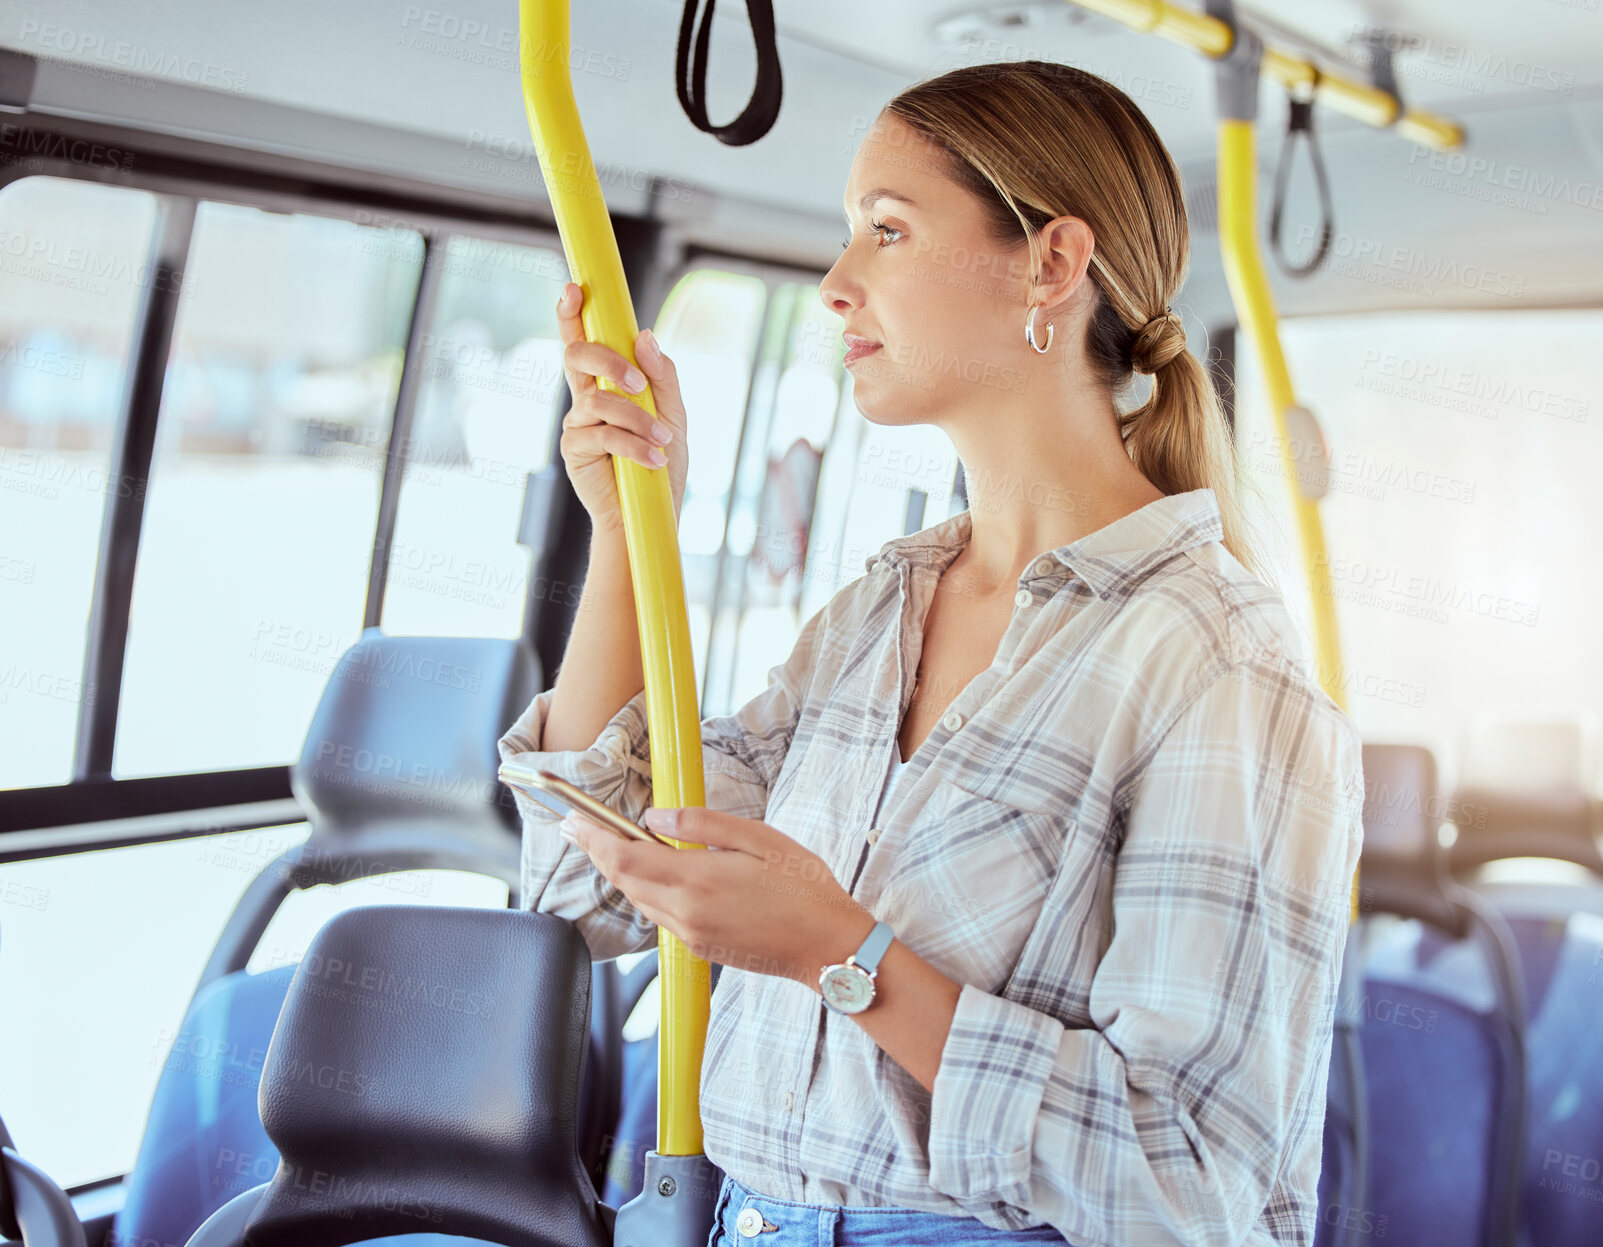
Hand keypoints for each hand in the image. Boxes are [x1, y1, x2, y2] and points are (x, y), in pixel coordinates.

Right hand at [554, 281, 688, 534]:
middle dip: (609, 361)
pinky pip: (604, 434)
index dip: (574, 314)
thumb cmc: (661, 461)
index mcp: (607, 384)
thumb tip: (645, 335)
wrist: (652, 511)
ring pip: (601, 402)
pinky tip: (654, 459)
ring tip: (663, 442)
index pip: (585, 341)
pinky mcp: (575, 450)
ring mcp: (577, 423)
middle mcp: (586, 399)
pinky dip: (634, 445)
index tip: (575, 289)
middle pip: (578, 357)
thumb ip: (663, 377)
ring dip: (638, 420)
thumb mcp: (674, 414)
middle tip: (639, 384)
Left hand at [558, 805, 875, 987]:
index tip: (572, 821)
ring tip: (613, 844)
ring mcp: (691, 936)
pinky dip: (649, 891)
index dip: (593, 840)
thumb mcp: (759, 838)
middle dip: (599, 852)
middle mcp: (685, 914)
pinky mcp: (701, 948)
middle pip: (624, 882)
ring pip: (640, 900)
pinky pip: (661, 916)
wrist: (829, 947)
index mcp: (697, 881)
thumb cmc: (804, 887)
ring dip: (623, 872)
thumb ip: (701, 826)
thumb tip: (653, 820)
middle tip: (579, 826)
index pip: (625, 859)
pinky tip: (658, 873)